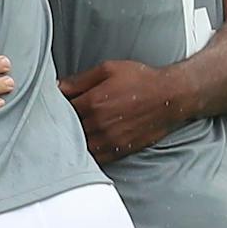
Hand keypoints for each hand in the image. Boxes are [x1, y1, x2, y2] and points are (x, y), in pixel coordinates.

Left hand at [58, 59, 183, 161]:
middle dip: (60, 124)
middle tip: (59, 120)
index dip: (56, 107)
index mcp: (93, 102)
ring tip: (69, 133)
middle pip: (66, 129)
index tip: (54, 106)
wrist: (172, 97)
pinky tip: (83, 145)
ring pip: (76, 146)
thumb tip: (56, 87)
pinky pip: (92, 158)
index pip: (60, 109)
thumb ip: (80, 80)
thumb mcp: (109, 69)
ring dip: (70, 141)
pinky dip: (84, 153)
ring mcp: (107, 139)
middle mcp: (98, 123)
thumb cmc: (142, 80)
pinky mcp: (117, 151)